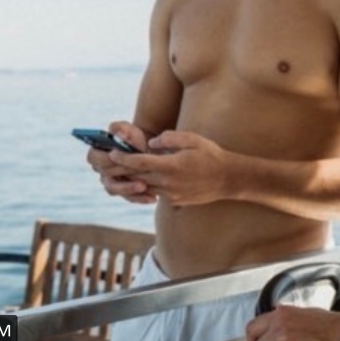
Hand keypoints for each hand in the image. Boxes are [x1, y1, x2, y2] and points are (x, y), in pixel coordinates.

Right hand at [86, 121, 155, 203]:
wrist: (144, 150)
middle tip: (136, 170)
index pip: (95, 157)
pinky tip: (152, 197)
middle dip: (122, 172)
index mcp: (96, 153)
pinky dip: (140, 198)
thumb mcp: (127, 129)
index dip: (106, 158)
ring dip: (129, 189)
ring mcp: (111, 183)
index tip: (118, 156)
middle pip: (107, 174)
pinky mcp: (123, 192)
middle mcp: (101, 170)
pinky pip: (129, 198)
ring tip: (143, 186)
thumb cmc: (132, 137)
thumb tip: (120, 136)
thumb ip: (121, 129)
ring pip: (116, 189)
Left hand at [109, 130, 228, 205]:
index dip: (124, 158)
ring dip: (133, 178)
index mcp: (171, 166)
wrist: (229, 179)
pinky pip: (156, 192)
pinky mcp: (175, 201)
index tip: (113, 153)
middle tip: (110, 161)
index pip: (140, 163)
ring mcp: (172, 195)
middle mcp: (169, 183)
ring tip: (123, 168)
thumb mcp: (191, 139)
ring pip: (145, 186)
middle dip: (123, 169)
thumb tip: (151, 143)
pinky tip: (143, 177)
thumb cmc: (211, 155)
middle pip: (138, 177)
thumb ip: (168, 139)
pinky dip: (147, 184)